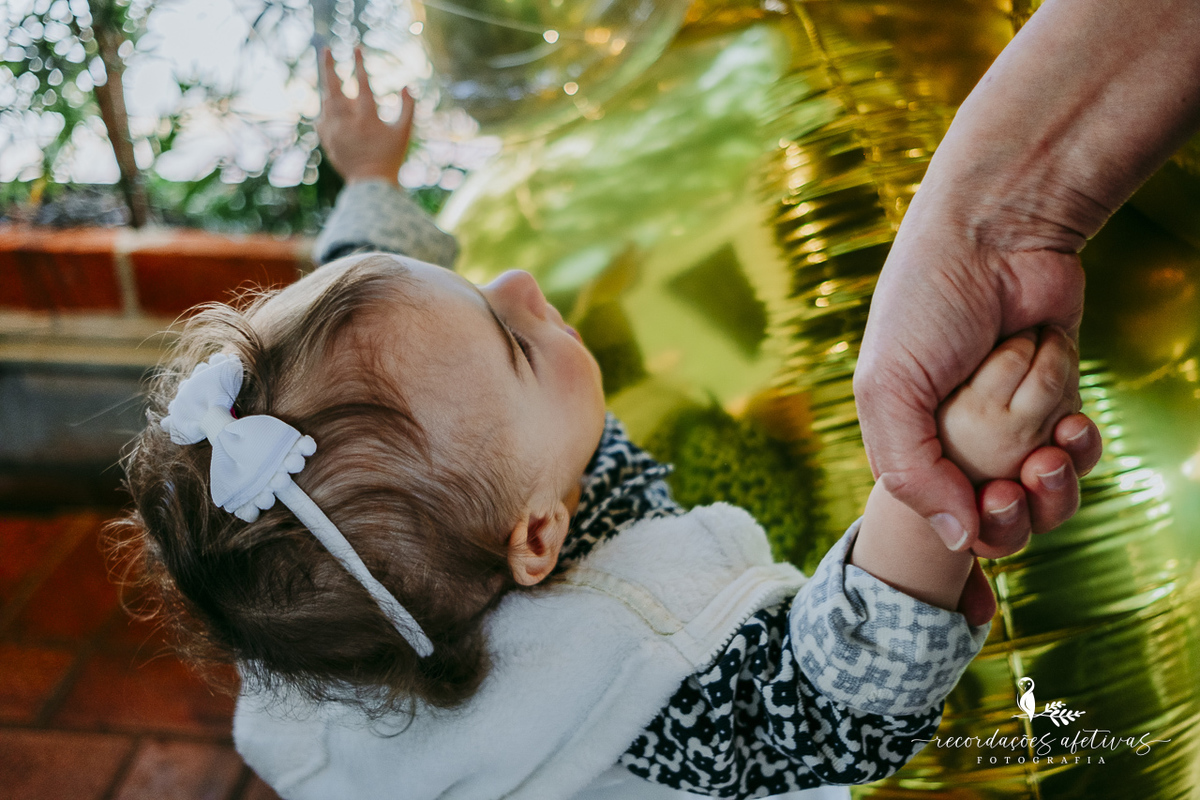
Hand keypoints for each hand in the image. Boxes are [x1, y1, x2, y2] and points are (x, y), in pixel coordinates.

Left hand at [316, 47, 414, 184]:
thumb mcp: (405, 133)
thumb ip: (408, 107)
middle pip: (333, 88)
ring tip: (329, 74)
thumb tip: (407, 85)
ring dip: (327, 86)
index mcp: (367, 119)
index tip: (356, 48)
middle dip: (329, 66)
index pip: (361, 83)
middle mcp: (346, 123)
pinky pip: (321, 118)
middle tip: (326, 49)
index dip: (358, 64)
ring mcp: (334, 132)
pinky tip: (328, 104)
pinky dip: (325, 108)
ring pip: (325, 101)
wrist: (371, 184)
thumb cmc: (391, 157)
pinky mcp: (327, 140)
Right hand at [855, 211, 1100, 554]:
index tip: (988, 503)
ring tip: (1051, 449)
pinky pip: (1079, 449)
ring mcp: (1014, 420)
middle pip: (1002, 520)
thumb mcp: (887, 390)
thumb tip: (958, 540)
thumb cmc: (925, 305)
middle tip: (1021, 480)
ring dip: (1056, 480)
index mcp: (909, 442)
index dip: (972, 529)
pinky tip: (1071, 417)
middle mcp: (961, 438)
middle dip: (1020, 512)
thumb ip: (910, 471)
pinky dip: (1080, 440)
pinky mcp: (1059, 398)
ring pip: (1048, 494)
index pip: (940, 518)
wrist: (996, 234)